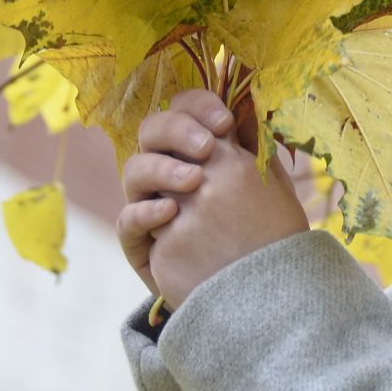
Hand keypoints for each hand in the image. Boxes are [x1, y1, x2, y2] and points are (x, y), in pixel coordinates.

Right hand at [116, 88, 309, 310]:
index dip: (197, 106)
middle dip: (176, 129)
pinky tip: (170, 211)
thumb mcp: (264, 182)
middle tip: (206, 147)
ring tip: (194, 180)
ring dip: (162, 168)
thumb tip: (250, 102)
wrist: (256, 288)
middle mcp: (169, 170)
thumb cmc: (263, 230)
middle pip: (152, 130)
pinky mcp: (141, 241)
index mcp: (198, 149)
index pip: (184, 110)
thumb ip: (254, 145)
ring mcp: (151, 203)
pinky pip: (127, 219)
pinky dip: (145, 210)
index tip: (224, 121)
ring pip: (135, 170)